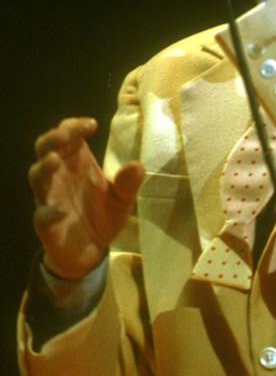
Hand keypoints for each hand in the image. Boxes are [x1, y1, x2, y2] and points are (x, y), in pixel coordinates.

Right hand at [28, 117, 144, 279]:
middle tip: (64, 135)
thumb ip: (129, 183)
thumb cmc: (104, 215)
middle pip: (45, 149)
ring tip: (55, 161)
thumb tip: (138, 166)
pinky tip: (61, 209)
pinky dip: (49, 210)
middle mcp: (59, 176)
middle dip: (52, 139)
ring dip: (44, 167)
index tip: (92, 124)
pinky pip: (41, 215)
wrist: (92, 251)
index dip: (74, 126)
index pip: (68, 136)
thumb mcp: (123, 198)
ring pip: (36, 177)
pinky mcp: (46, 223)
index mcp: (76, 162)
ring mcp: (49, 198)